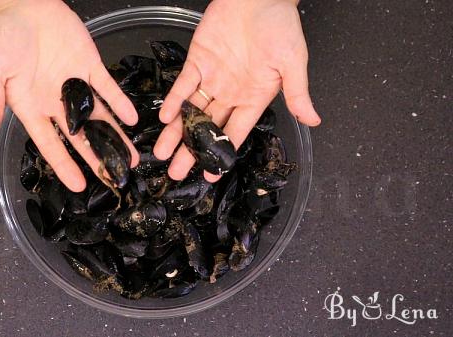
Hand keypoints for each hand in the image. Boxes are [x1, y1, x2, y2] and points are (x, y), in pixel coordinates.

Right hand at [0, 0, 138, 191]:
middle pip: (80, 136)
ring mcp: (74, 84)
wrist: (21, 2)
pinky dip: (119, 102)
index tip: (79, 185)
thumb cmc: (1, 35)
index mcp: (31, 107)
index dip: (64, 165)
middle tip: (115, 178)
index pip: (50, 144)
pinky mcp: (89, 65)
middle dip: (97, 157)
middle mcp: (55, 102)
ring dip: (114, 136)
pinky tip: (131, 118)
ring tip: (130, 156)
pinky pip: (106, 87)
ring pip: (98, 116)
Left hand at [153, 0, 319, 181]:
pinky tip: (165, 117)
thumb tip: (314, 120)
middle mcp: (231, 93)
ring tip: (163, 152)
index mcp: (254, 98)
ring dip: (177, 132)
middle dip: (193, 151)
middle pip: (209, 128)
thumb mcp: (294, 62)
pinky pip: (184, 85)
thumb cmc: (280, 25)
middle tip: (178, 173)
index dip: (222, 154)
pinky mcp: (198, 61)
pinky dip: (174, 100)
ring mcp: (213, 78)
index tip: (211, 175)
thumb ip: (298, 93)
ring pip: (192, 111)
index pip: (236, 133)